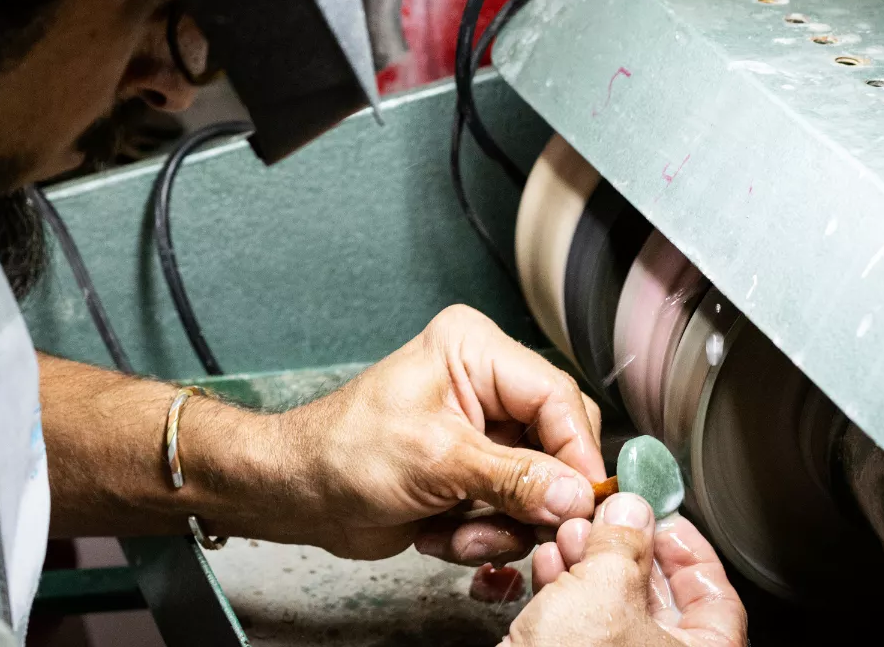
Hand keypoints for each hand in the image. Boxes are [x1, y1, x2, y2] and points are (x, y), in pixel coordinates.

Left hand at [270, 305, 604, 561]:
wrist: (301, 492)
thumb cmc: (345, 453)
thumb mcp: (436, 461)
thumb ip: (514, 478)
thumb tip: (575, 495)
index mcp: (475, 350)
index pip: (557, 397)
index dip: (576, 453)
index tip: (582, 503)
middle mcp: (485, 384)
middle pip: (557, 444)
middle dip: (533, 497)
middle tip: (517, 527)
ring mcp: (482, 431)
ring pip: (539, 487)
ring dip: (502, 524)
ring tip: (457, 531)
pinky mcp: (475, 472)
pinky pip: (513, 510)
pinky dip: (485, 532)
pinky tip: (442, 533)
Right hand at [506, 493, 747, 646]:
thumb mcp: (605, 589)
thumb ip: (623, 542)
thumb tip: (632, 509)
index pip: (716, 594)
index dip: (687, 547)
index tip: (661, 513)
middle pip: (659, 595)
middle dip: (625, 548)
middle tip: (606, 514)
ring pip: (615, 605)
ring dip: (589, 561)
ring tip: (569, 532)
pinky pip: (583, 624)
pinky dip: (567, 588)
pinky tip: (549, 560)